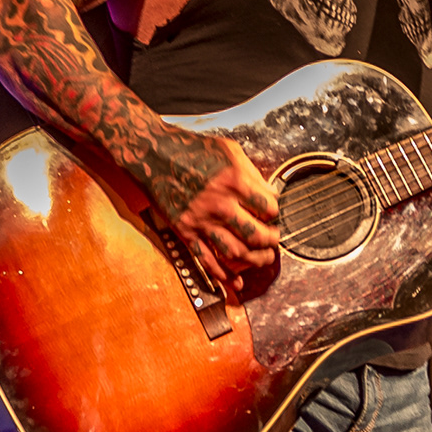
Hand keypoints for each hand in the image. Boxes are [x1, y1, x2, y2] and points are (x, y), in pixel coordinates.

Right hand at [151, 132, 279, 293]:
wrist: (154, 156)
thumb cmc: (192, 150)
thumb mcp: (230, 151)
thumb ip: (252, 172)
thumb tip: (268, 192)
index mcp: (234, 181)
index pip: (268, 207)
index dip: (276, 212)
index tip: (274, 214)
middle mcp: (220, 204)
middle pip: (256, 235)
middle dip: (271, 241)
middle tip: (275, 239)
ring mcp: (201, 221)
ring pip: (236, 253)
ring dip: (255, 260)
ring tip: (264, 257)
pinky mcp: (186, 232)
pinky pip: (207, 260)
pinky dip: (223, 275)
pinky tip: (236, 282)